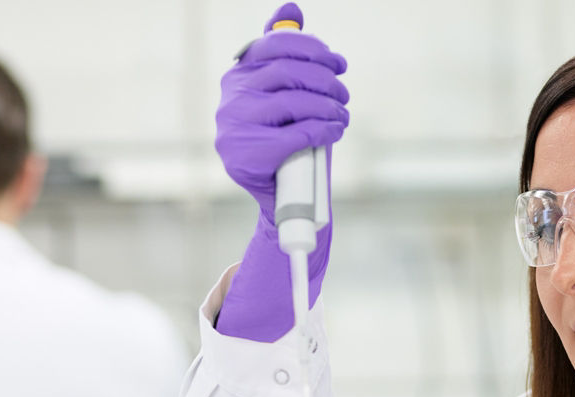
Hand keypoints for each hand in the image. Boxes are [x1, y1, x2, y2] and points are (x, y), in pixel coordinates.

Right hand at [213, 3, 348, 341]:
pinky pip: (294, 133)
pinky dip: (323, 128)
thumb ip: (288, 55)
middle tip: (345, 92)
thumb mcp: (289, 97)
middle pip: (286, 72)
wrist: (281, 201)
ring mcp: (233, 129)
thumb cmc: (288, 142)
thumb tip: (291, 8)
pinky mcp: (244, 157)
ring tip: (343, 114)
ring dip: (329, 105)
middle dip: (325, 79)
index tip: (338, 62)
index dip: (312, 48)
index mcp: (237, 77)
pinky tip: (336, 129)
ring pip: (292, 102)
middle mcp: (229, 99)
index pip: (273, 45)